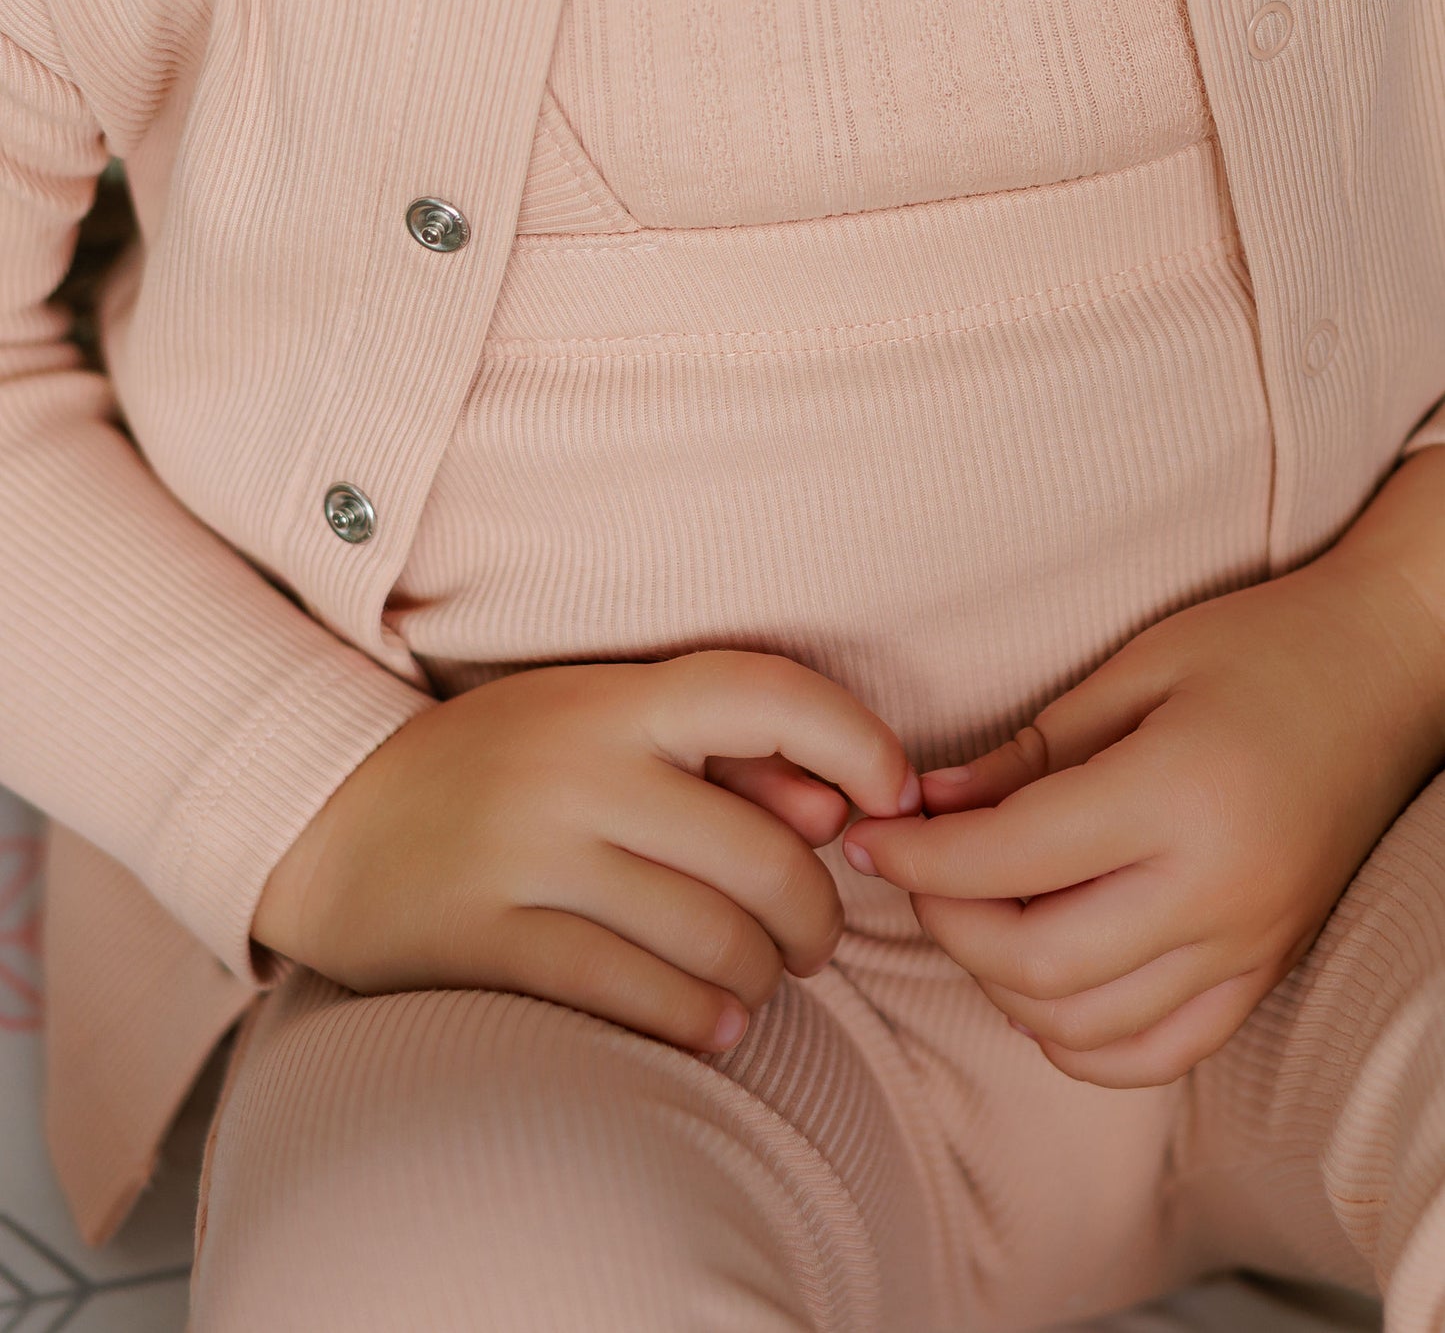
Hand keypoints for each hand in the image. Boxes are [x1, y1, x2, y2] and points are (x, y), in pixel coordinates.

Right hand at [253, 650, 920, 1055]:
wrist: (328, 822)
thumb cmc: (495, 769)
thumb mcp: (591, 722)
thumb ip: (712, 751)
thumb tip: (832, 811)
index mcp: (611, 700)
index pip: (763, 692)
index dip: (855, 740)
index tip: (893, 794)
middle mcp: (576, 766)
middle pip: (763, 855)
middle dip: (816, 917)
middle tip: (813, 941)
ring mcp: (526, 853)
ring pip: (711, 936)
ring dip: (762, 978)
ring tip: (758, 984)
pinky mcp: (485, 939)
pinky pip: (634, 994)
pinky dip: (698, 1021)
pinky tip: (712, 1025)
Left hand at [843, 534, 1444, 1088]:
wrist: (1390, 671)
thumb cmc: (1261, 646)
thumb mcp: (1134, 670)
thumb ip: (1027, 752)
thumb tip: (927, 804)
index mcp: (1177, 796)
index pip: (1009, 859)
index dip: (918, 856)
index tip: (868, 835)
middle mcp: (1217, 890)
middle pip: (1036, 961)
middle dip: (948, 921)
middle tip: (916, 868)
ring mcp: (1249, 945)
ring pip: (1087, 1023)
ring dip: (1003, 982)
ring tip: (975, 910)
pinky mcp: (1267, 969)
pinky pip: (1159, 1050)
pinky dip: (1081, 1037)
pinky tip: (1043, 981)